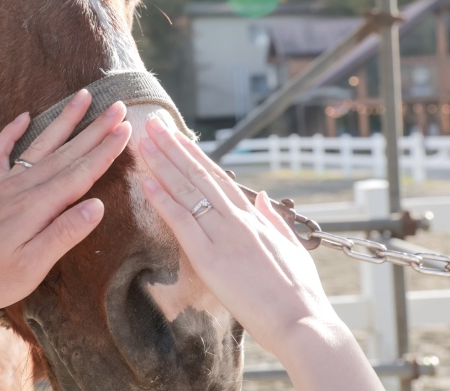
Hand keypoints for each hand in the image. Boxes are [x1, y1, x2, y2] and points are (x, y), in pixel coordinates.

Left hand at [0, 90, 130, 315]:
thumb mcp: (32, 267)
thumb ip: (64, 234)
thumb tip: (97, 206)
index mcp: (39, 206)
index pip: (81, 173)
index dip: (105, 151)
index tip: (126, 129)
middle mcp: (24, 187)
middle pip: (67, 152)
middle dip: (95, 129)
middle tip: (118, 106)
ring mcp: (6, 184)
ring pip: (41, 145)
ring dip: (64, 121)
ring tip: (82, 97)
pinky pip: (1, 152)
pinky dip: (11, 132)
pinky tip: (24, 116)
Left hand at [138, 117, 382, 389]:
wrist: (305, 326)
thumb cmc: (301, 294)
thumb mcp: (293, 249)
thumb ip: (275, 222)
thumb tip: (264, 199)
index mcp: (254, 218)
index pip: (217, 177)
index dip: (194, 154)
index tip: (176, 135)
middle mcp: (237, 220)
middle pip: (198, 176)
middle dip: (173, 148)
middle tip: (153, 123)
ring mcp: (223, 237)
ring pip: (187, 192)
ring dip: (162, 164)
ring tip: (144, 141)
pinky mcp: (210, 260)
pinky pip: (182, 224)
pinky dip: (163, 201)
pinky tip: (146, 182)